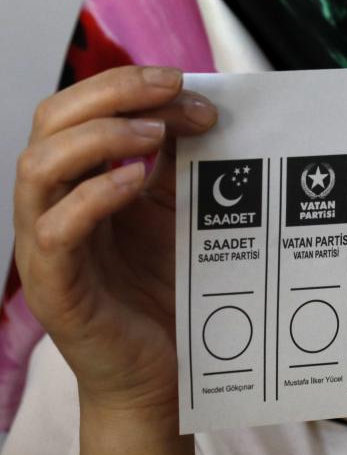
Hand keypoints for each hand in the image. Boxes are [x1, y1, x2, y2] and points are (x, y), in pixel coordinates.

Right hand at [13, 66, 215, 454]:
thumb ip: (178, 163)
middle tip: (172, 88)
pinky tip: (135, 181)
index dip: (126, 85)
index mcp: (81, 180)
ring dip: (100, 136)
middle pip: (51, 121)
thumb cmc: (166, 290)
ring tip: (155, 134)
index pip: (80, 108)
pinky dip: (93, 195)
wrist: (161, 372)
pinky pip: (54, 230)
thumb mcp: (178, 211)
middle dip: (112, 91)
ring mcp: (48, 246)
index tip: (185, 82)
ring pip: (37, 166)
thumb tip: (201, 106)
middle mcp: (54, 204)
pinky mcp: (56, 288)